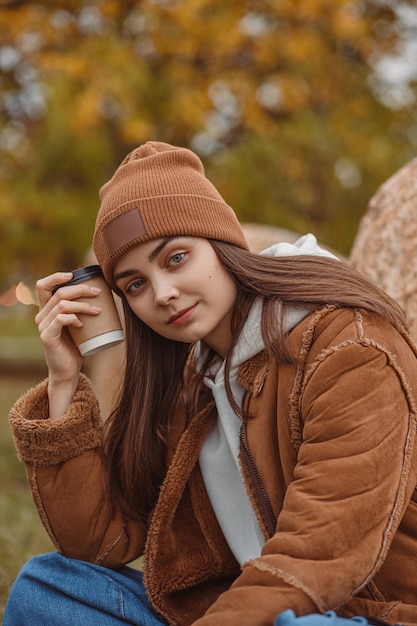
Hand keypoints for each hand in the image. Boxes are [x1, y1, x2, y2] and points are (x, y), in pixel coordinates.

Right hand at [35, 272, 101, 418]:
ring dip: (82, 304)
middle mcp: (41, 316)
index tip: (74, 274)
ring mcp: (43, 327)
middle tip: (98, 292)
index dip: (56, 276)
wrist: (69, 371)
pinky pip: (60, 320)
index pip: (43, 286)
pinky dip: (73, 318)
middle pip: (58, 292)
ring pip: (62, 305)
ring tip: (97, 310)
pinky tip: (82, 324)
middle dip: (80, 289)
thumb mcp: (79, 324)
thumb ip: (82, 310)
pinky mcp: (47, 337)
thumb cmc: (76, 346)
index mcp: (47, 310)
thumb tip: (103, 293)